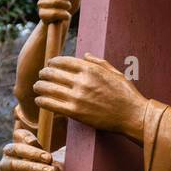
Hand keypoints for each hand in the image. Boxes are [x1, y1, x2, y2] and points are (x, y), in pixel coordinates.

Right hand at [0, 128, 62, 170]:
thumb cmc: (46, 164)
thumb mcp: (42, 151)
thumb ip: (33, 143)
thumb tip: (30, 141)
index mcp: (10, 151)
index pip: (16, 149)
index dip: (33, 153)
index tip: (50, 158)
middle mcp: (5, 165)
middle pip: (14, 165)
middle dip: (34, 168)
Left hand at [34, 54, 148, 138]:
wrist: (133, 116)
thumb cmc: (127, 95)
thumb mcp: (116, 73)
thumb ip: (99, 62)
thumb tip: (84, 55)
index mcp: (90, 69)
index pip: (62, 61)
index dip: (52, 62)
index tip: (49, 65)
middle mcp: (82, 80)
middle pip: (52, 73)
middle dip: (43, 73)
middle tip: (41, 76)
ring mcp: (78, 97)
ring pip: (48, 88)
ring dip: (39, 87)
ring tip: (37, 88)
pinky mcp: (75, 112)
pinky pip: (51, 104)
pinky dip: (42, 101)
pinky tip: (39, 100)